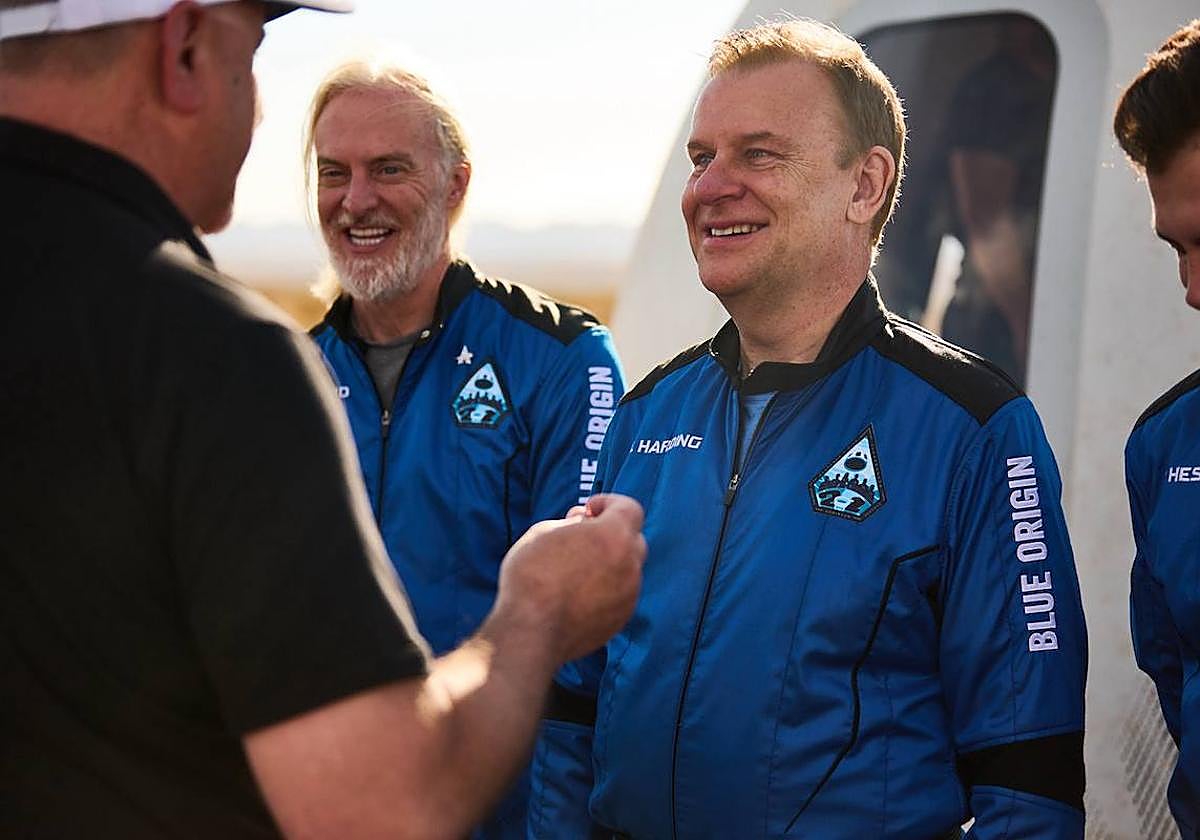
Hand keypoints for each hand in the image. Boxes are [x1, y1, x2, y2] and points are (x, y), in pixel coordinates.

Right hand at [495, 494, 644, 662]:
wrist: (531, 632)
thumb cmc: (532, 577)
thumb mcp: (542, 533)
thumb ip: (570, 523)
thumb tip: (581, 522)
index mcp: (614, 535)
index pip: (630, 508)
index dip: (610, 503)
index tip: (590, 510)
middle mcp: (630, 564)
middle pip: (632, 539)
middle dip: (611, 533)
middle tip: (582, 537)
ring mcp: (629, 594)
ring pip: (627, 569)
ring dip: (609, 563)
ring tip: (574, 570)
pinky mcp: (621, 618)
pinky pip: (620, 594)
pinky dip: (606, 588)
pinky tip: (577, 594)